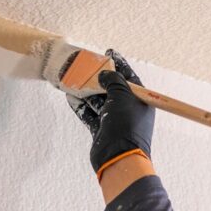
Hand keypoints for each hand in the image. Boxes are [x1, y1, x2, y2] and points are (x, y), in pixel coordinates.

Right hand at [66, 49, 154, 177]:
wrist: (119, 157)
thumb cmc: (126, 124)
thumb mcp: (122, 95)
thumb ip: (113, 80)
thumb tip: (104, 73)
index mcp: (140, 100)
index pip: (129, 77)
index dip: (119, 64)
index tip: (109, 53)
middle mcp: (128, 108)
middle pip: (111, 88)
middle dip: (98, 77)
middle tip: (85, 65)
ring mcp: (114, 120)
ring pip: (98, 100)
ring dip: (86, 90)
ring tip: (73, 78)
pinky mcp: (102, 130)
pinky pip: (90, 114)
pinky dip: (81, 106)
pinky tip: (71, 96)